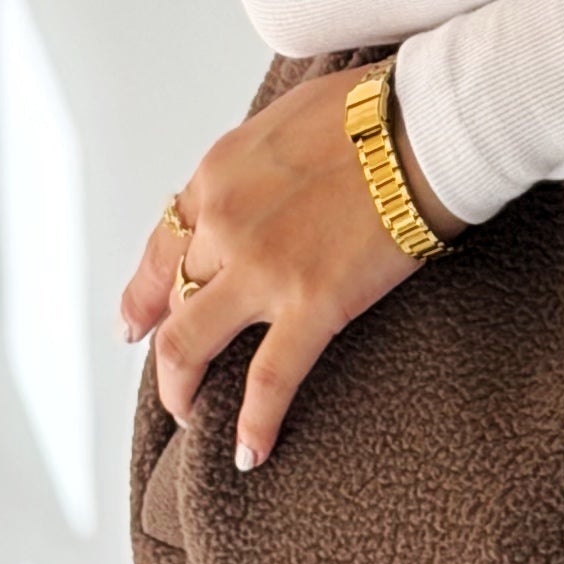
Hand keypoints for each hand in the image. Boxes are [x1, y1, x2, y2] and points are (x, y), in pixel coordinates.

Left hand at [119, 62, 465, 472]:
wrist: (427, 124)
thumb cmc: (376, 110)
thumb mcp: (289, 118)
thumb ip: (260, 161)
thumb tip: (265, 181)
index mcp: (218, 175)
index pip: (160, 244)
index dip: (142, 292)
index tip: (136, 321)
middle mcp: (223, 222)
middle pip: (169, 298)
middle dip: (164, 345)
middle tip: (175, 378)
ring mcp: (261, 268)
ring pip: (188, 345)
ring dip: (181, 389)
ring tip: (191, 417)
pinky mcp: (311, 304)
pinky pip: (268, 381)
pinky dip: (252, 424)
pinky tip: (250, 453)